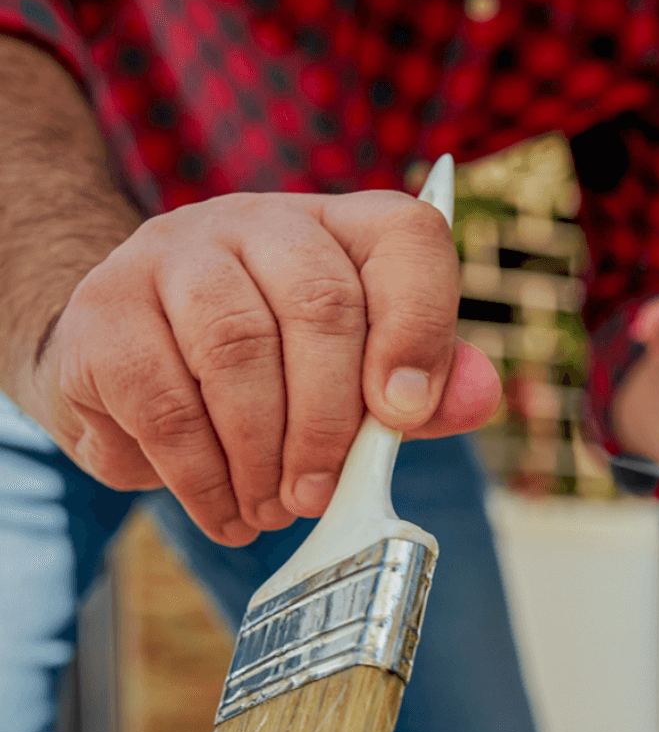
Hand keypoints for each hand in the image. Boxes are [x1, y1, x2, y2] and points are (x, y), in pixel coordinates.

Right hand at [20, 191, 500, 544]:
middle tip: (320, 496)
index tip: (405, 417)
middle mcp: (257, 221)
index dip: (419, 327)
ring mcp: (173, 255)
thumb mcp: (349, 378)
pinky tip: (223, 509)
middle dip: (329, 424)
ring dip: (263, 455)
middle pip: (320, 303)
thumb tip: (480, 397)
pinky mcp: (104, 314)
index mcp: (338, 229)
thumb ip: (419, 389)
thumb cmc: (262, 376)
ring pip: (236, 349)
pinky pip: (164, 402)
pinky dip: (202, 477)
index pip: (406, 238)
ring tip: (271, 509)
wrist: (123, 362)